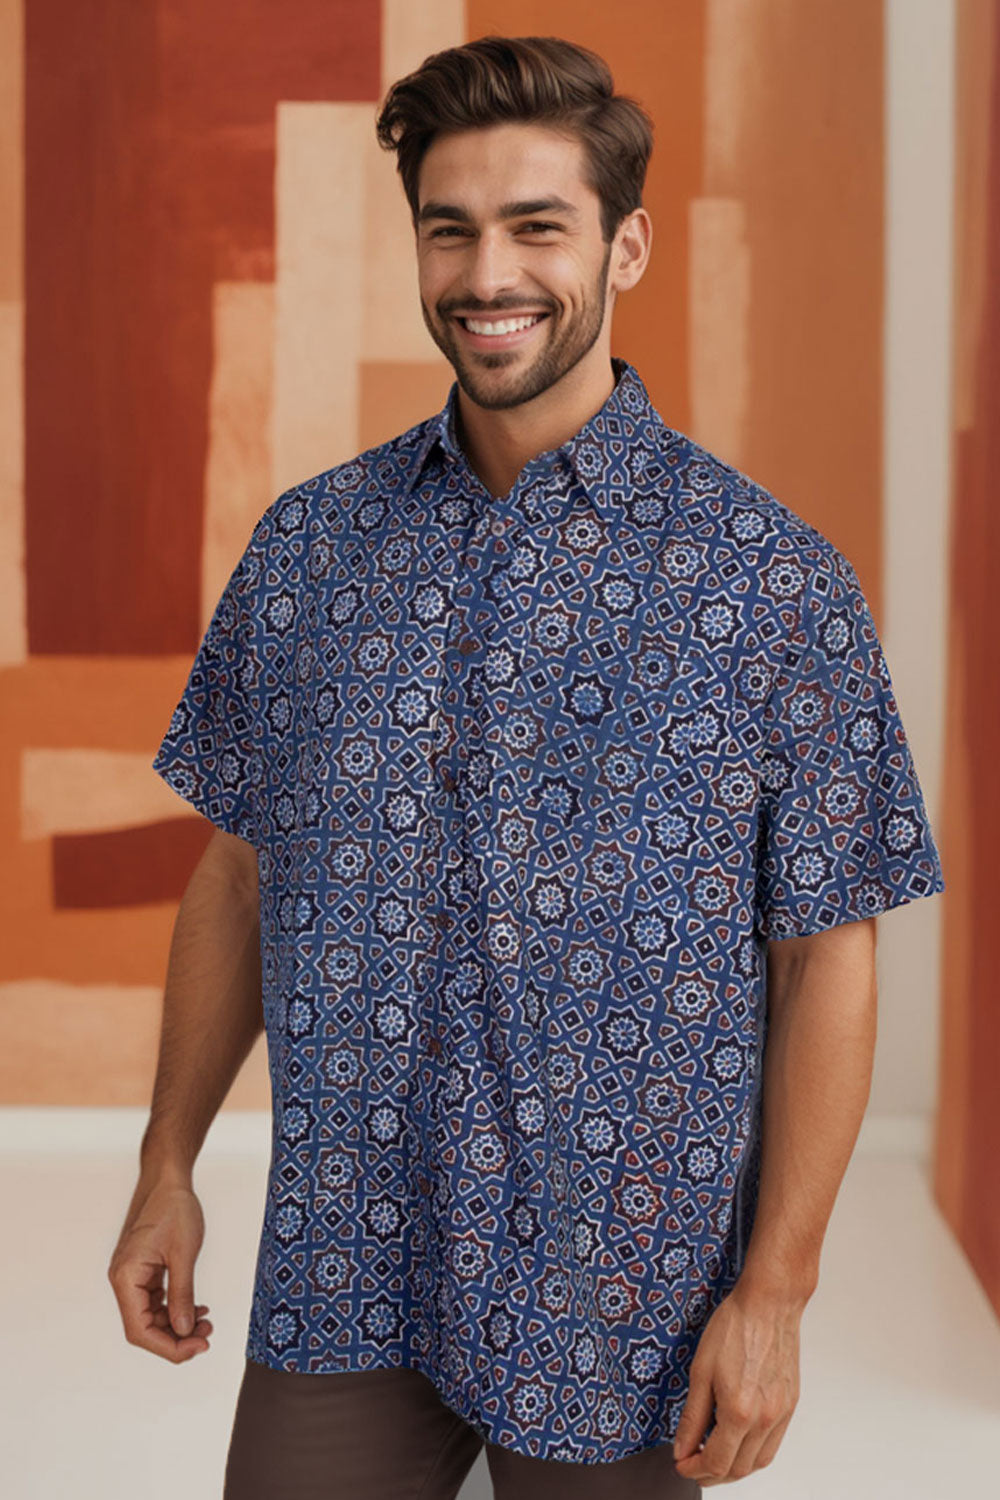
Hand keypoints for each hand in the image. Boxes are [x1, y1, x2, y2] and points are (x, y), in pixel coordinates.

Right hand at [107, 1175, 212, 1361]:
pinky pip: (156, 1302)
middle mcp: (124, 1280)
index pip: (140, 1330)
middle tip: (207, 1337)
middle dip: (176, 1338)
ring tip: (207, 1324)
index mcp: (126, 1277)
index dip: (168, 1347)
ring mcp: (132, 1277)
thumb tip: (185, 1331)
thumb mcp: (184, 1253)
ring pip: (151, 1318)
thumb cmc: (174, 1207)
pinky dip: (175, 1309)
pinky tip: (198, 1309)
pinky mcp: (144, 1272)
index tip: (197, 1347)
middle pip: (144, 1328)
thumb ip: (183, 1295)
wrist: (168, 1179)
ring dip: (178, 1325)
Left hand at [671, 1278, 802, 1483]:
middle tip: (693, 1464)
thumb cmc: (734, 1327)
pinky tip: (738, 1441)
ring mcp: (781, 1413)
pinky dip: (753, 1452)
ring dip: (735, 1468)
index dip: (694, 1469)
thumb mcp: (700, 1371)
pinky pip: (773, 1443)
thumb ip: (692, 1416)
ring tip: (713, 1457)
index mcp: (739, 1411)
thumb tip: (682, 1449)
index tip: (681, 1464)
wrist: (769, 1304)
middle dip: (712, 1474)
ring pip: (758, 1461)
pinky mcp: (790, 1405)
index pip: (716, 1461)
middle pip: (738, 1468)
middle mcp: (765, 1418)